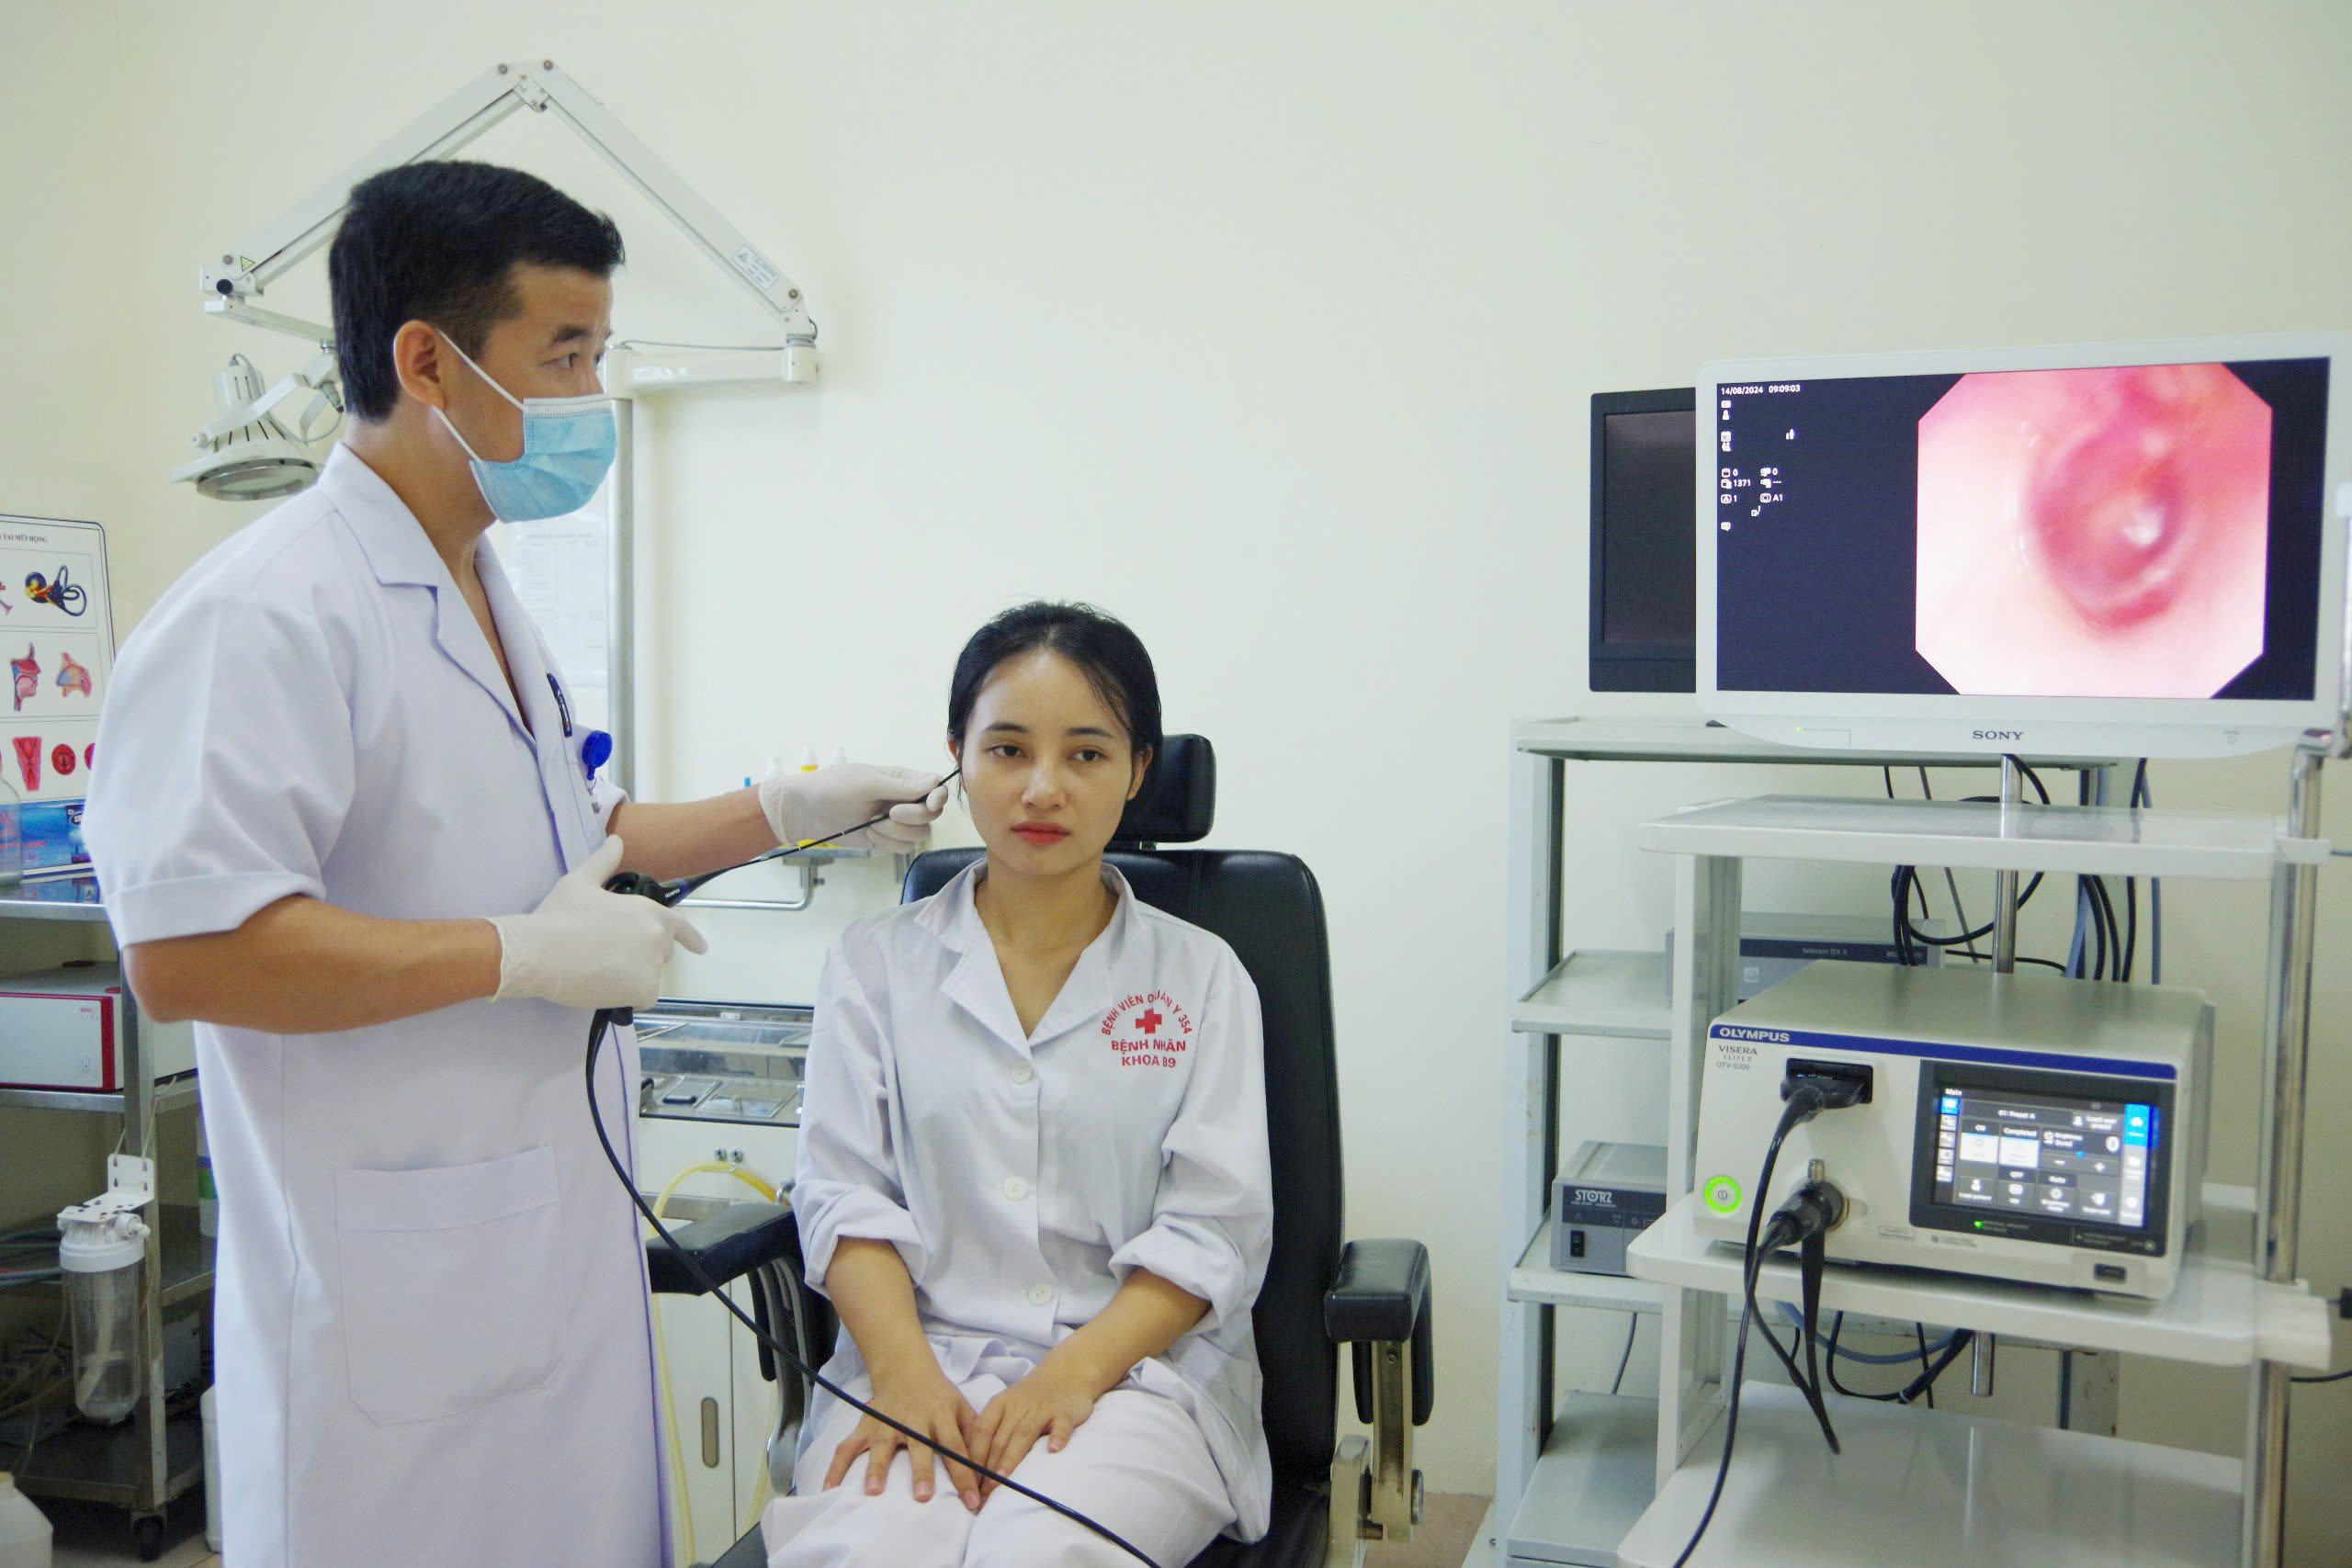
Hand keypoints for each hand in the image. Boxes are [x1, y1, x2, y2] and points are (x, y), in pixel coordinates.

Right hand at [485, 837, 706, 1008]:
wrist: (540, 952)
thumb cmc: (560, 915)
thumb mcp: (580, 882)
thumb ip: (604, 862)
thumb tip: (616, 840)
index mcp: (648, 911)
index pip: (680, 927)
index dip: (691, 938)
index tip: (701, 948)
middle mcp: (657, 937)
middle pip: (661, 952)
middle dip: (641, 955)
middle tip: (607, 954)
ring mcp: (653, 965)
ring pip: (649, 976)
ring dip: (632, 977)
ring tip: (598, 969)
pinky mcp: (644, 990)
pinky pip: (643, 997)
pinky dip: (627, 996)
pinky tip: (603, 986)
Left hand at [758, 763, 948, 852]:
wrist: (805, 812)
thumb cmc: (832, 788)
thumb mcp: (868, 783)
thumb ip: (903, 786)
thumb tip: (936, 782)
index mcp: (902, 779)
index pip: (936, 788)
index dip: (938, 797)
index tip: (930, 803)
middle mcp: (903, 800)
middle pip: (932, 814)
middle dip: (913, 817)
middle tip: (889, 814)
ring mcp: (895, 821)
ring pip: (919, 834)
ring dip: (897, 833)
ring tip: (872, 825)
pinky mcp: (885, 839)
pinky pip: (903, 847)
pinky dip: (888, 844)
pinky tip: (870, 835)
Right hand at [823, 1363, 982, 1510]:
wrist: (905, 1367)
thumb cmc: (938, 1394)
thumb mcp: (961, 1406)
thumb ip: (974, 1433)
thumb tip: (989, 1466)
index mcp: (941, 1416)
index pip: (956, 1448)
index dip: (965, 1475)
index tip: (972, 1501)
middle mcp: (914, 1420)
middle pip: (919, 1446)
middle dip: (921, 1470)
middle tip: (923, 1496)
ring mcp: (887, 1424)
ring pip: (881, 1446)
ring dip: (877, 1468)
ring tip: (874, 1491)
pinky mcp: (866, 1427)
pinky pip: (847, 1448)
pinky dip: (836, 1467)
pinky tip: (829, 1488)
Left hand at [968, 1359, 1101, 1502]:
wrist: (1067, 1373)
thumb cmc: (1030, 1397)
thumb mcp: (1007, 1407)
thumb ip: (994, 1432)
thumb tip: (974, 1468)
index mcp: (1000, 1404)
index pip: (982, 1431)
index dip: (974, 1456)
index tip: (969, 1482)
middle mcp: (1018, 1406)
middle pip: (1000, 1438)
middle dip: (989, 1468)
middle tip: (982, 1494)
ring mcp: (1043, 1408)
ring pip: (1024, 1434)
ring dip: (1012, 1457)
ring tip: (1003, 1479)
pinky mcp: (1066, 1412)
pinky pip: (1061, 1425)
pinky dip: (1057, 1436)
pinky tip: (1053, 1450)